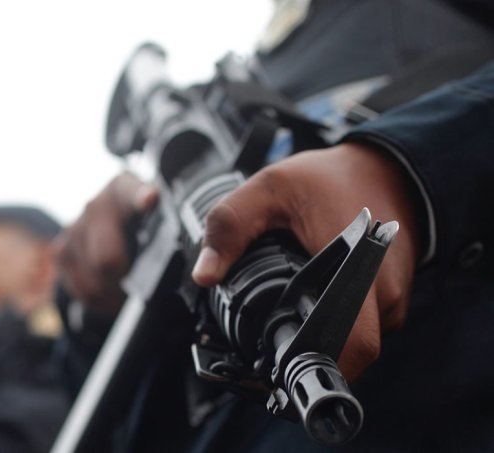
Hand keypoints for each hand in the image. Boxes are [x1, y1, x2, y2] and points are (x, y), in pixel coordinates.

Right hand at [55, 172, 157, 315]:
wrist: (112, 228)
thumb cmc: (144, 226)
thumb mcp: (160, 222)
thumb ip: (168, 233)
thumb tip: (192, 264)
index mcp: (125, 189)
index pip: (132, 192)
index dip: (142, 197)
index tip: (150, 199)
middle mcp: (96, 205)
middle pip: (107, 258)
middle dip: (125, 278)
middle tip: (141, 282)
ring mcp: (74, 228)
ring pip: (95, 281)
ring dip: (115, 292)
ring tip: (128, 285)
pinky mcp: (62, 251)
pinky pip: (83, 291)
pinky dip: (101, 300)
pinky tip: (112, 290)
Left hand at [192, 143, 419, 380]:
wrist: (385, 169)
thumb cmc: (330, 178)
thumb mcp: (270, 189)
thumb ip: (231, 226)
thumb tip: (205, 275)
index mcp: (357, 268)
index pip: (352, 343)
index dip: (314, 365)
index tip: (275, 371)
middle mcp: (383, 292)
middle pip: (348, 353)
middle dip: (304, 358)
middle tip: (263, 352)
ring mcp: (391, 299)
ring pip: (353, 345)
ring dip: (317, 344)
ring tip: (279, 327)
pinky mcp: (388, 300)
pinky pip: (358, 329)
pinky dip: (330, 328)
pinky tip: (304, 310)